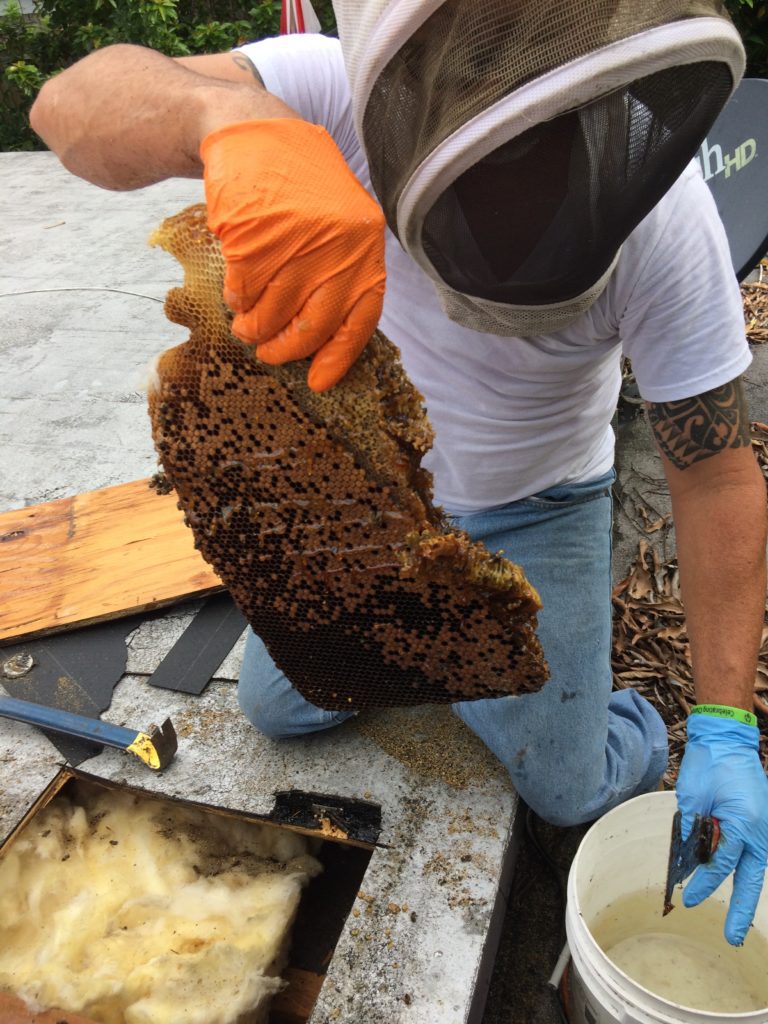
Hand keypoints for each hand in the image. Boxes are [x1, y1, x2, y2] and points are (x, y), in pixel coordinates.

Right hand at [200, 118, 385, 390]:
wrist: (256, 133)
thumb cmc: (299, 188)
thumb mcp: (339, 224)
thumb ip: (340, 274)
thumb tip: (324, 342)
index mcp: (366, 246)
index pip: (359, 318)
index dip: (337, 357)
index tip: (317, 383)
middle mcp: (338, 244)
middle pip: (312, 325)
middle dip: (285, 349)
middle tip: (268, 355)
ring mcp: (296, 239)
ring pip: (272, 313)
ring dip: (254, 329)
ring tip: (246, 327)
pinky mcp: (255, 234)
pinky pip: (243, 291)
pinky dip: (235, 300)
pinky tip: (235, 294)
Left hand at [676, 714, 767, 943]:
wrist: (727, 740)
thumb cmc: (710, 764)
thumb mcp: (693, 797)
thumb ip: (692, 829)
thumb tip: (686, 857)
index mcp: (744, 824)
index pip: (721, 863)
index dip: (704, 884)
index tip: (688, 900)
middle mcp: (760, 830)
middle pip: (749, 878)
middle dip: (739, 910)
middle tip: (731, 938)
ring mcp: (763, 827)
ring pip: (754, 868)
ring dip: (744, 892)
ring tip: (735, 921)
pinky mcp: (760, 822)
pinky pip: (752, 852)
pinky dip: (743, 868)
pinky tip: (736, 884)